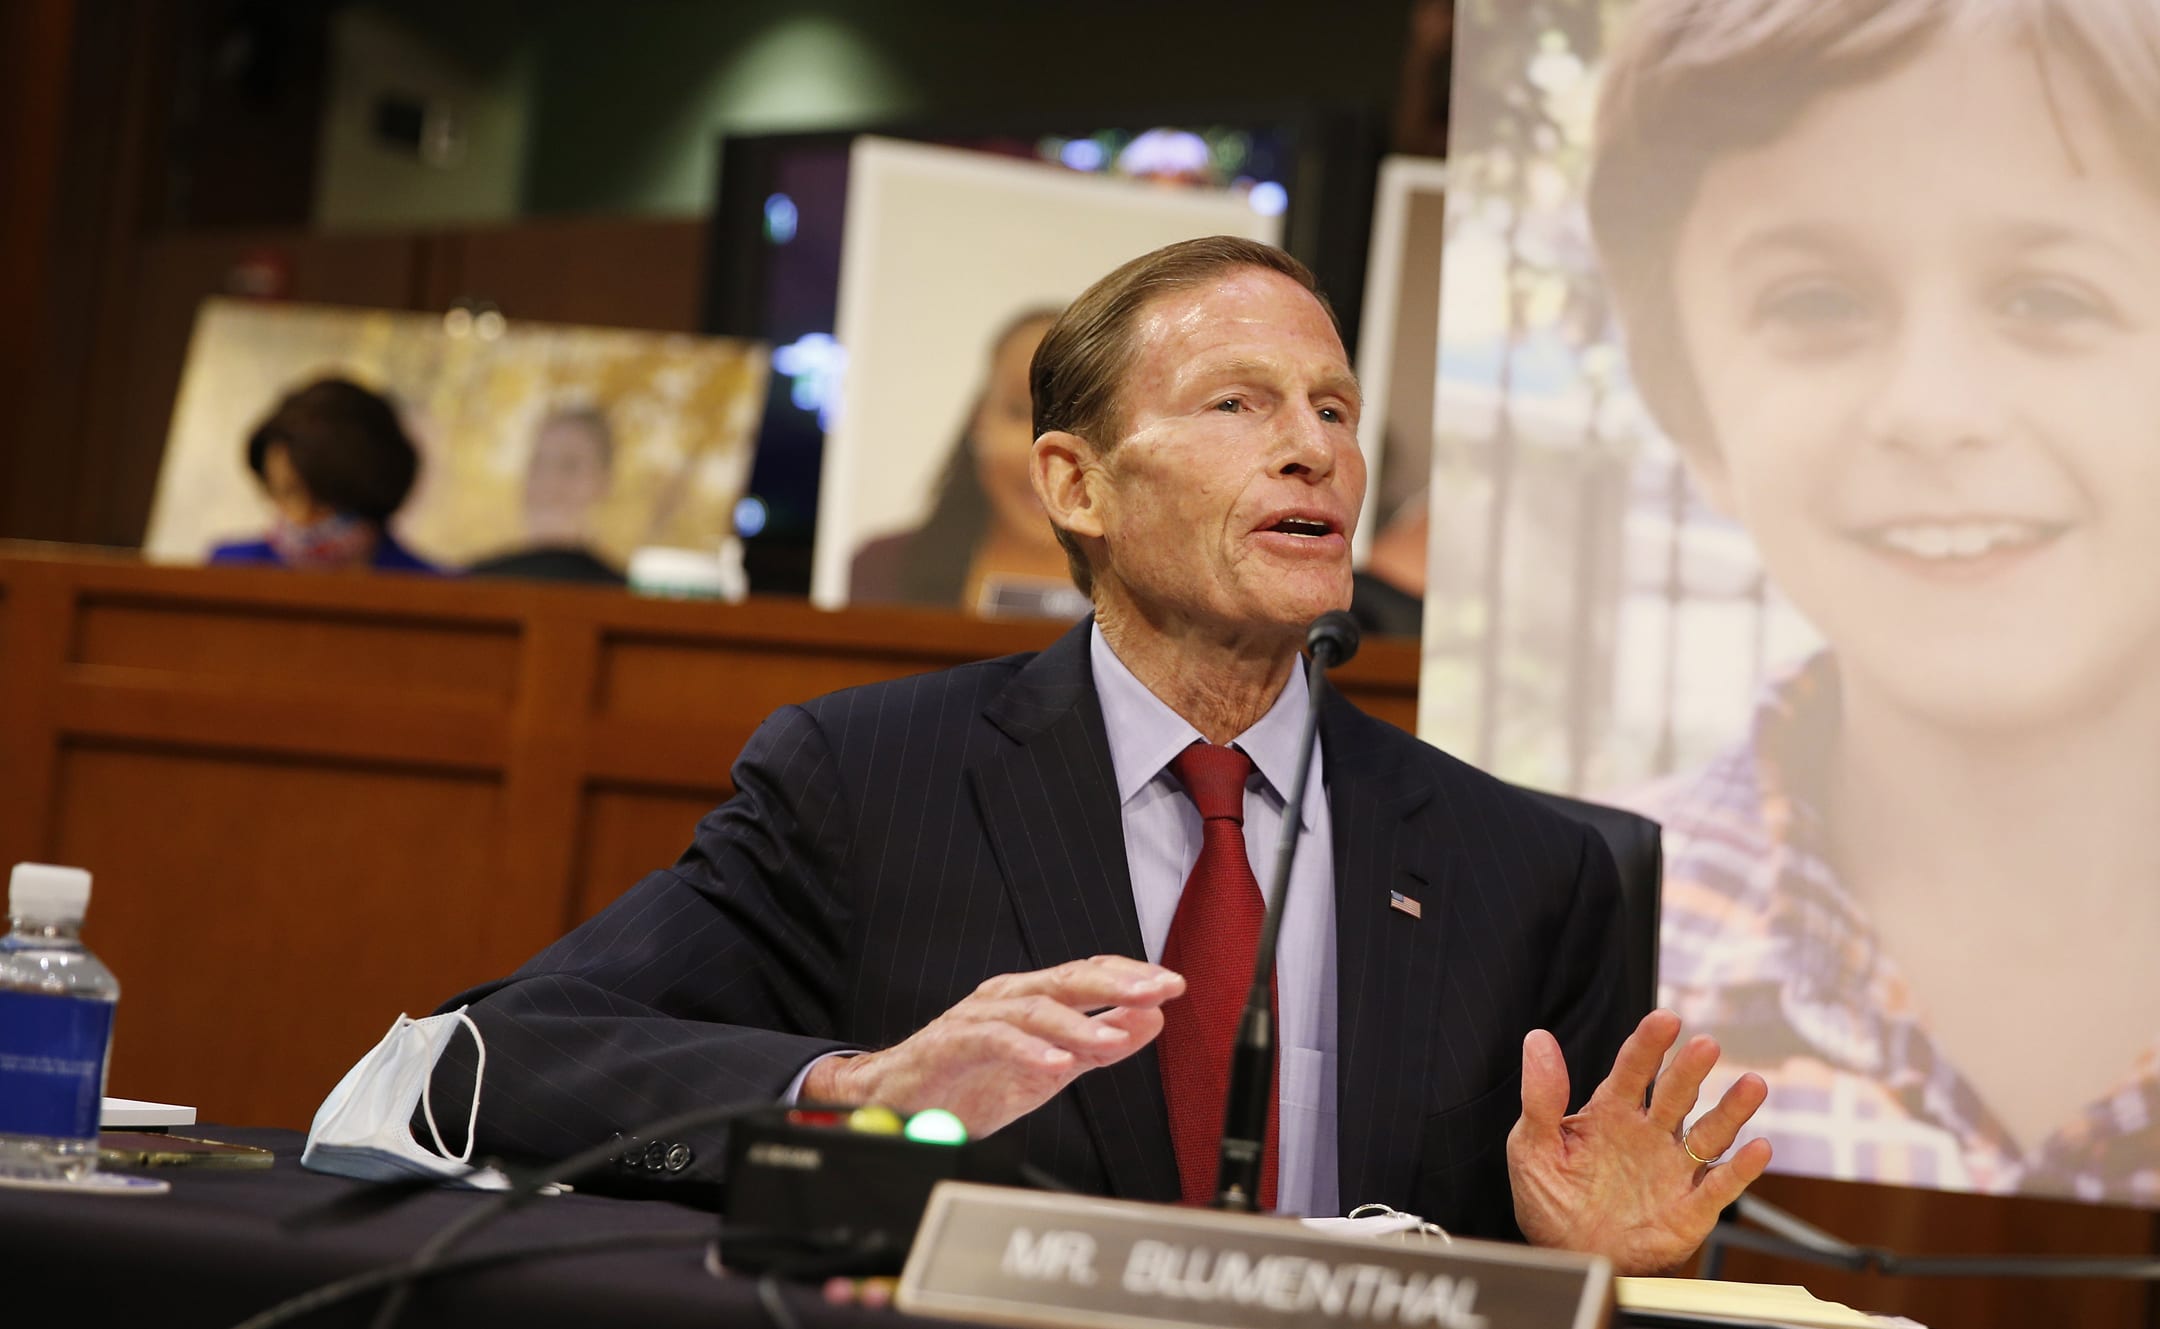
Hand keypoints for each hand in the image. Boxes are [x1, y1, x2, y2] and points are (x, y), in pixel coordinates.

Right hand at [803, 955, 1182, 1136]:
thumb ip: (1098, 1043)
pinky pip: (992, 1040)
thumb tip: (1151, 1020)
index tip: (1173, 984)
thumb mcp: (1051, 1065)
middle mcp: (1008, 997)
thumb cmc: (971, 1080)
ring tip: (1114, 1043)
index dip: (1131, 976)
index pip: (1090, 974)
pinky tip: (1055, 1064)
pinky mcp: (951, 1043)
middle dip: (1117, 984)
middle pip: (1069, 979)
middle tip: (1158, 990)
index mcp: (1033, 997)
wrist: (899, 1101)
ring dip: (1078, 1024)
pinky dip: (1026, 1051)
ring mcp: (978, 1017)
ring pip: (1035, 1008)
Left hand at [1506, 1009, 1771, 1274]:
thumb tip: (1538, 1040)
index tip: (1665, 1020)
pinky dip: (1741, 1169)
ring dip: (1731, 1110)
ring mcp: (1673, 1169)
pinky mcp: (1690, 1208)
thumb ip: (1540, 1097)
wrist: (1570, 1257)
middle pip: (1676, 1094)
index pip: (1633, 1070)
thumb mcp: (1532, 1148)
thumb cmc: (1552, 1200)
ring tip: (1752, 1085)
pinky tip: (1758, 1148)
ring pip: (1709, 1133)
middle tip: (1705, 1045)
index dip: (1649, 1044)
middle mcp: (1649, 1134)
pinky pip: (1720, 1186)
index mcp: (1611, 1113)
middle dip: (1690, 1070)